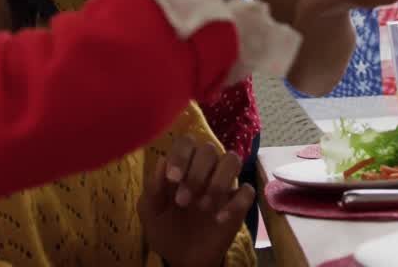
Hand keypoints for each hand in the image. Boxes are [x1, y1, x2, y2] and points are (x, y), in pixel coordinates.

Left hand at [139, 137, 253, 266]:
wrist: (182, 259)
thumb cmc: (165, 229)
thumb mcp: (150, 212)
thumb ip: (153, 188)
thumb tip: (162, 161)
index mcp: (182, 166)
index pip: (186, 143)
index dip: (181, 155)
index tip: (172, 178)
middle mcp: (204, 169)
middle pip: (210, 149)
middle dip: (196, 173)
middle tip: (183, 201)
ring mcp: (224, 185)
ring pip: (233, 160)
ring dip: (218, 180)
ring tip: (203, 206)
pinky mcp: (239, 204)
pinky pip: (247, 191)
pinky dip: (235, 203)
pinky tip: (219, 219)